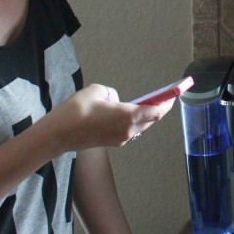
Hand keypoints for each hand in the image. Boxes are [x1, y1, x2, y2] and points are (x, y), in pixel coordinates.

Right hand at [45, 83, 174, 152]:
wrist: (58, 135)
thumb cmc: (76, 111)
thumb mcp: (96, 91)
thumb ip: (111, 93)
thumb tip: (115, 101)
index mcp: (128, 116)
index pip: (157, 111)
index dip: (168, 103)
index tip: (175, 95)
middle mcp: (128, 130)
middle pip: (151, 120)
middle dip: (159, 108)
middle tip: (164, 97)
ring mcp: (120, 139)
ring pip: (140, 126)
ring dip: (146, 116)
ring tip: (148, 103)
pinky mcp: (112, 142)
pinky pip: (129, 130)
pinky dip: (133, 121)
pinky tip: (129, 113)